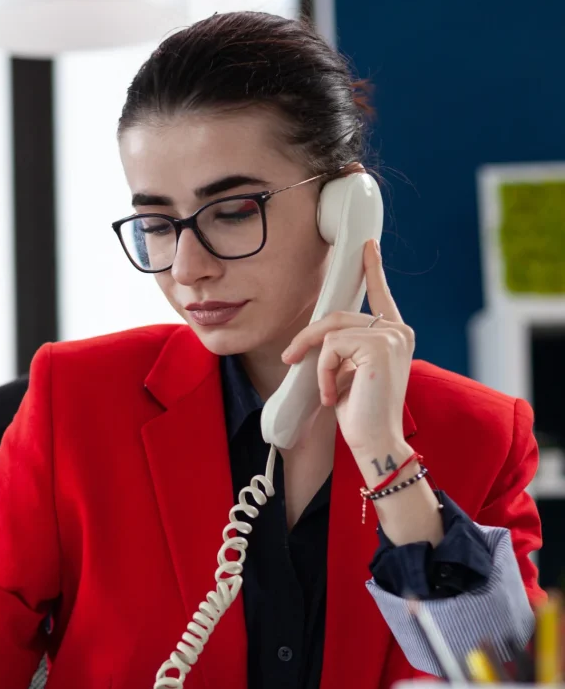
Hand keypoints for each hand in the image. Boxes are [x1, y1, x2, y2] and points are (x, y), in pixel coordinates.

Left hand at [281, 239, 414, 458]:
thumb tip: (322, 335)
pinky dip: (323, 372)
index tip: (367, 247)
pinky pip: (330, 347)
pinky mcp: (378, 345)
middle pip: (337, 317)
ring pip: (330, 332)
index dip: (372, 269)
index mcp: (395, 335)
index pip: (380, 296)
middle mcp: (399, 331)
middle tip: (289, 359)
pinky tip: (332, 394)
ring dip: (317, 362)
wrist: (375, 442)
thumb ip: (344, 348)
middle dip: (307, 338)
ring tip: (325, 390)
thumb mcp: (349, 372)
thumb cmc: (361, 414)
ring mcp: (392, 336)